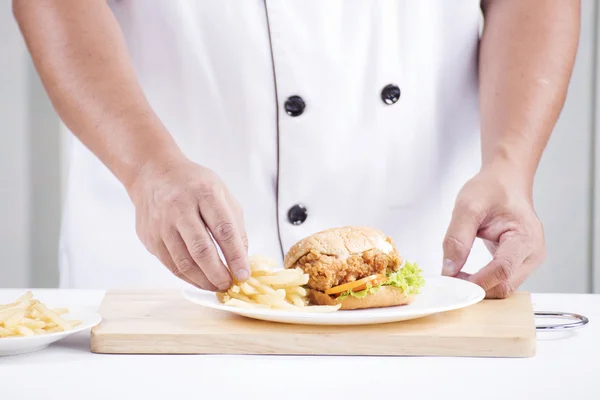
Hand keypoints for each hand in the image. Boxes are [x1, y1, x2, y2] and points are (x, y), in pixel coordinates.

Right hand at [127, 157, 249, 290]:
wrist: (153, 173)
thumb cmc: (194, 185)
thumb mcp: (221, 193)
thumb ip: (235, 224)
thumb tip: (242, 259)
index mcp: (204, 193)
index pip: (223, 229)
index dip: (235, 255)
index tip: (244, 274)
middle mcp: (180, 208)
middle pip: (201, 249)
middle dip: (218, 273)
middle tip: (230, 285)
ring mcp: (161, 224)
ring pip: (184, 262)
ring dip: (204, 280)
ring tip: (218, 286)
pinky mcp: (150, 238)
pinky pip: (171, 265)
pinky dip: (189, 278)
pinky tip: (201, 280)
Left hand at [441, 164, 545, 297]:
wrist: (507, 181)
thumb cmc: (492, 189)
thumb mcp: (467, 206)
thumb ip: (457, 238)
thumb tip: (448, 270)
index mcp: (525, 237)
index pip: (501, 270)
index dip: (475, 282)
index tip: (449, 284)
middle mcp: (533, 253)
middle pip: (504, 286)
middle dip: (475, 288)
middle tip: (447, 282)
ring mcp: (529, 260)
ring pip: (503, 288)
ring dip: (478, 287)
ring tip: (455, 277)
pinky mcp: (520, 263)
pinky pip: (501, 281)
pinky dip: (483, 282)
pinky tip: (465, 276)